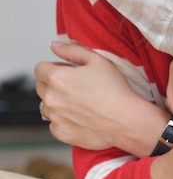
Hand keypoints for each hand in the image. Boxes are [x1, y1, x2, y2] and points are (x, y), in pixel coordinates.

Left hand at [35, 41, 167, 156]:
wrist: (125, 120)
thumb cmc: (114, 88)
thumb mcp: (97, 60)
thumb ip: (72, 50)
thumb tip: (53, 45)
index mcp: (58, 78)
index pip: (40, 68)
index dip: (55, 66)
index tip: (68, 71)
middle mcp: (51, 98)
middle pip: (41, 86)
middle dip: (54, 83)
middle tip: (77, 85)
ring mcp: (55, 118)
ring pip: (47, 105)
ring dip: (58, 102)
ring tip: (80, 102)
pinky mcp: (60, 133)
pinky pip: (54, 123)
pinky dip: (63, 119)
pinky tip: (81, 115)